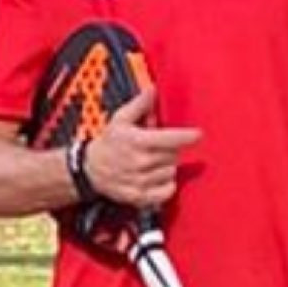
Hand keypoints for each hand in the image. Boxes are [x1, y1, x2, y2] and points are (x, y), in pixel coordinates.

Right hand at [85, 77, 200, 210]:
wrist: (90, 169)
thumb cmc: (108, 144)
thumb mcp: (120, 119)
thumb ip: (140, 105)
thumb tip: (152, 91)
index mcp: (137, 141)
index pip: (171, 139)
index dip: (187, 136)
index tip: (197, 134)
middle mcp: (140, 162)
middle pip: (174, 155)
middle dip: (171, 149)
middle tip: (158, 147)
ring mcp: (140, 180)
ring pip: (171, 172)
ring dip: (167, 166)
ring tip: (154, 162)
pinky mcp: (140, 196)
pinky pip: (167, 192)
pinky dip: (167, 185)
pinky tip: (158, 178)